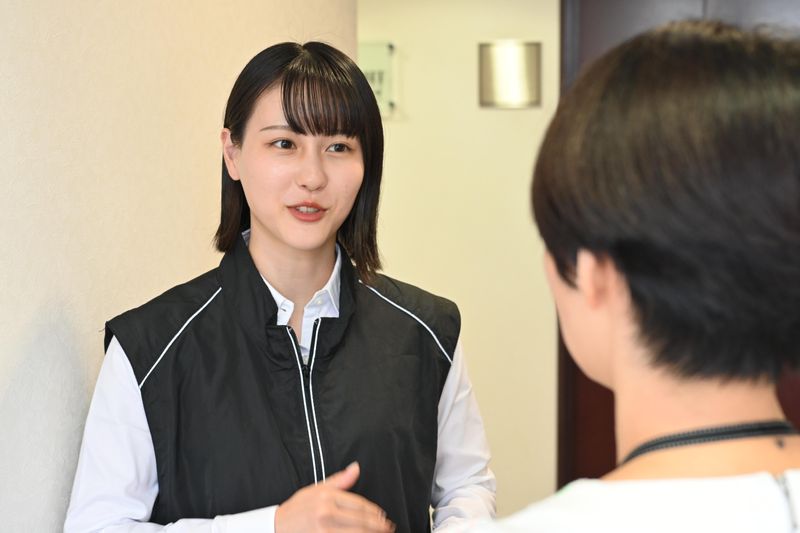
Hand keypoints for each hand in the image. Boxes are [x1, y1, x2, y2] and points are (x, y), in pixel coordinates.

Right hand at [274, 462, 394, 532]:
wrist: (276, 527)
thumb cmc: (297, 509)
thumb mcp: (316, 489)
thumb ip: (339, 480)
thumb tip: (356, 467)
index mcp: (327, 498)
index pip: (358, 504)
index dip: (374, 511)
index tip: (382, 515)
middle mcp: (326, 514)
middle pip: (361, 521)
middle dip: (378, 525)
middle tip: (388, 527)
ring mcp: (324, 531)